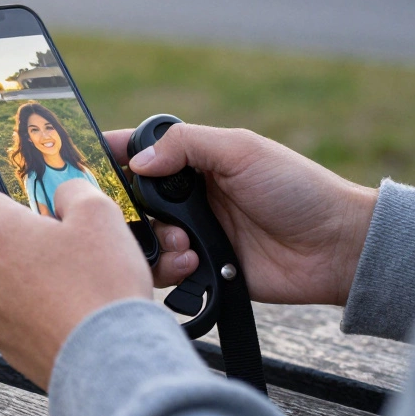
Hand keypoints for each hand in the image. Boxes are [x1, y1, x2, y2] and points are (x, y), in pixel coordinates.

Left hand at [0, 158, 151, 388]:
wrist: (110, 363)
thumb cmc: (102, 291)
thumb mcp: (99, 215)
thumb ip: (73, 190)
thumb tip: (64, 193)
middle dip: (13, 220)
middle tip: (50, 220)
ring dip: (23, 261)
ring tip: (67, 266)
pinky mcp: (1, 340)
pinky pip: (8, 305)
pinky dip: (29, 297)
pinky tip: (65, 299)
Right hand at [104, 124, 377, 306]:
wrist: (336, 247)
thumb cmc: (297, 188)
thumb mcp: (241, 150)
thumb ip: (185, 144)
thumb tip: (136, 161)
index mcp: (191, 160)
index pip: (134, 153)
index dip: (105, 158)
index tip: (78, 166)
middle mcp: (184, 197)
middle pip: (127, 201)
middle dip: (124, 209)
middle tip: (130, 214)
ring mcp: (191, 233)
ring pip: (141, 239)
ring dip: (153, 240)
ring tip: (184, 242)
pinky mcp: (201, 268)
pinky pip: (165, 271)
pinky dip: (171, 267)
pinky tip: (194, 262)